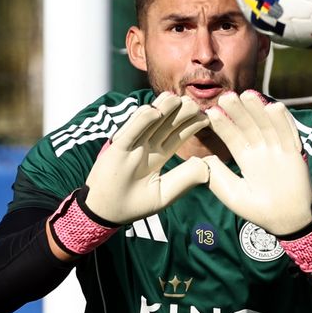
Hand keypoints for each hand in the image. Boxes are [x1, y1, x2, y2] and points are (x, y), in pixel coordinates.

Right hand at [83, 92, 209, 223]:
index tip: (206, 117)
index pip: (178, 135)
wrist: (105, 213)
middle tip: (195, 104)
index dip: (192, 125)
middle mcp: (146, 147)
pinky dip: (140, 121)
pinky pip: (129, 132)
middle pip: (166, 124)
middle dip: (180, 113)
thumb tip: (207, 166)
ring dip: (162, 109)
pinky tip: (154, 112)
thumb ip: (184, 179)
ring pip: (148, 122)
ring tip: (177, 99)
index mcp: (158, 156)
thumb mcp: (164, 194)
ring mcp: (131, 146)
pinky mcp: (116, 150)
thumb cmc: (134, 205)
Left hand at [202, 90, 311, 235]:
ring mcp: (278, 150)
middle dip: (238, 112)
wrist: (287, 222)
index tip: (211, 112)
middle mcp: (261, 151)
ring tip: (248, 95)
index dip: (223, 125)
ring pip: (267, 126)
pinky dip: (283, 122)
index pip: (233, 137)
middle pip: (249, 126)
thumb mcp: (233, 194)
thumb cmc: (258, 211)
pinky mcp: (294, 154)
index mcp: (246, 158)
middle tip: (226, 96)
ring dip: (258, 111)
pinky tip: (274, 107)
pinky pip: (288, 135)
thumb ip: (218, 177)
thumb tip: (202, 160)